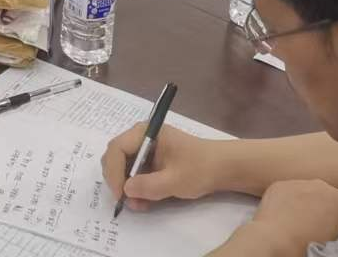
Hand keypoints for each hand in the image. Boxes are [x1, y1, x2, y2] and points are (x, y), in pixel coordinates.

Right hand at [101, 123, 222, 210]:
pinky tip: (144, 201)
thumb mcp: (175, 180)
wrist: (223, 168)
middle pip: (116, 155)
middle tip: (126, 200)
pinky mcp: (152, 160)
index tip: (121, 194)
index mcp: (146, 132)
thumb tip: (126, 190)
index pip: (117, 148)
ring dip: (127, 186)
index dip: (114, 172)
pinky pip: (136, 172)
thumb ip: (149, 186)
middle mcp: (142, 137)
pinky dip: (136, 187)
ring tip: (137, 204)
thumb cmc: (200, 168)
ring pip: (124, 166)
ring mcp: (147, 149)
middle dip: (118, 179)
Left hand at [239, 179, 337, 251]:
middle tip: (324, 228)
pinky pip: (290, 192)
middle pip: (334, 197)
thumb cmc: (309, 246)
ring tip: (302, 222)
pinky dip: (290, 201)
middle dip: (331, 209)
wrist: (273, 240)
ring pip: (310, 192)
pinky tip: (285, 216)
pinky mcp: (280, 184)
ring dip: (310, 203)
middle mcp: (325, 186)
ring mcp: (300, 182)